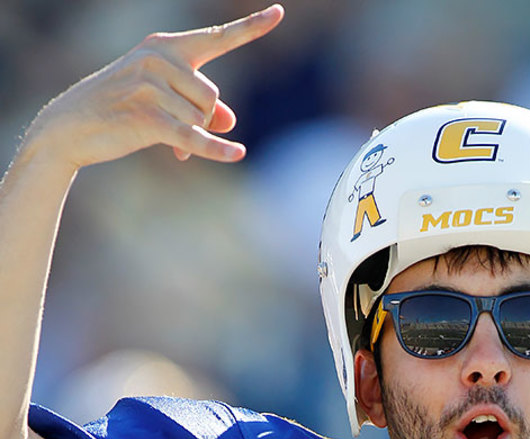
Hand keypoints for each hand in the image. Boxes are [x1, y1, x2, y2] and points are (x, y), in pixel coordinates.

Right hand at [26, 5, 283, 171]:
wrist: (71, 126)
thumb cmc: (120, 109)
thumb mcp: (162, 100)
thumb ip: (199, 108)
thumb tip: (230, 122)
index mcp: (165, 46)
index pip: (217, 38)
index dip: (251, 27)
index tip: (279, 12)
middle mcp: (159, 58)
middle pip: (213, 97)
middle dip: (203, 120)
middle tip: (181, 133)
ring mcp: (152, 86)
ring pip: (201, 119)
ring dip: (192, 138)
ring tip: (169, 144)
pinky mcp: (148, 117)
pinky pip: (193, 137)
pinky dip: (215, 150)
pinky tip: (236, 154)